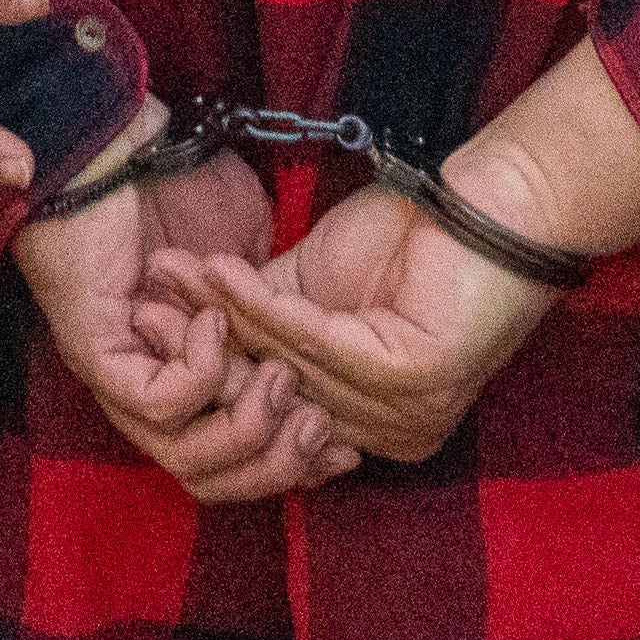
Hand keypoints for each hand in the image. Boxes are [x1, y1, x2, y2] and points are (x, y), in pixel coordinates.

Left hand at [14, 118, 344, 503]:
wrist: (120, 141)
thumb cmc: (182, 193)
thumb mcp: (254, 269)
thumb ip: (278, 321)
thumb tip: (320, 370)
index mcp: (183, 381)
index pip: (236, 461)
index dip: (292, 463)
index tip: (347, 439)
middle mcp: (146, 396)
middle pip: (212, 480)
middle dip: (278, 463)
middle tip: (322, 423)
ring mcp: (117, 382)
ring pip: (187, 459)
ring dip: (247, 425)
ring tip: (279, 373)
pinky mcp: (96, 356)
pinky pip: (159, 403)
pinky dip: (200, 373)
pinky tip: (218, 324)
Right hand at [157, 188, 553, 468]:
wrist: (496, 204)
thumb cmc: (414, 240)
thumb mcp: (316, 291)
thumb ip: (261, 322)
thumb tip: (177, 324)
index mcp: (371, 426)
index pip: (269, 409)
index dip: (206, 367)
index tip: (148, 322)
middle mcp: (392, 436)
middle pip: (269, 397)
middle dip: (202, 347)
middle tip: (144, 307)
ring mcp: (410, 416)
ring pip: (286, 367)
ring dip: (221, 320)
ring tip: (171, 277)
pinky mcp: (417, 379)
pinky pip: (318, 343)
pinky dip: (262, 307)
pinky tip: (221, 273)